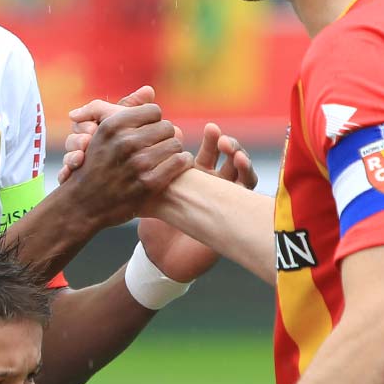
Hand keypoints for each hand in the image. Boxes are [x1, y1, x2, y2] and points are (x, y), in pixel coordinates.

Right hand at [60, 102, 192, 230]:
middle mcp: (125, 142)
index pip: (153, 111)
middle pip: (167, 127)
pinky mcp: (149, 183)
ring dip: (174, 150)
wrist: (83, 204)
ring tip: (166, 156)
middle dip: (164, 136)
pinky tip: (176, 166)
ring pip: (175, 144)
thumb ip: (124, 108)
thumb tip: (150, 90)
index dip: (153, 121)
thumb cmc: (95, 164)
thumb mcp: (101, 132)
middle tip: (159, 146)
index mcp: (113, 125)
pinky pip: (180, 162)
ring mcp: (137, 164)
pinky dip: (182, 163)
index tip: (148, 132)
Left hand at [138, 122, 257, 282]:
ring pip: (243, 172)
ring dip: (241, 158)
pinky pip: (247, 194)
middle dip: (228, 144)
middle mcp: (214, 186)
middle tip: (219, 136)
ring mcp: (226, 199)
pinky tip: (241, 166)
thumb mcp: (147, 187)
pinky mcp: (234, 214)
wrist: (161, 255)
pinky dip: (247, 177)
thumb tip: (136, 139)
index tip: (210, 128)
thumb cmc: (153, 221)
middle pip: (230, 157)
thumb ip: (147, 165)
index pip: (211, 151)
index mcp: (196, 176)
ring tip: (233, 151)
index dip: (214, 139)